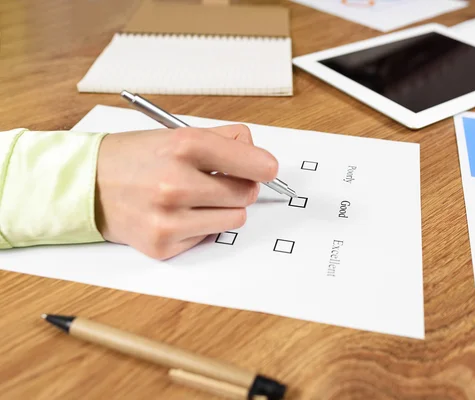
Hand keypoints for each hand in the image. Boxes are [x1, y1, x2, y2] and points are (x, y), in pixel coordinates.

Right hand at [94, 125, 277, 259]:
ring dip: (224, 209)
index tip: (266, 169)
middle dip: (240, 186)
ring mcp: (168, 218)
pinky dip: (200, 226)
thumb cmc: (135, 158)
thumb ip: (224, 140)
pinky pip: (208, 237)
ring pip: (235, 219)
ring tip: (197, 198)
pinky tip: (176, 213)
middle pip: (247, 194)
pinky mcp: (162, 244)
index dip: (264, 166)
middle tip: (219, 181)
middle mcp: (175, 183)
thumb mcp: (176, 134)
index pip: (252, 162)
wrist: (86, 184)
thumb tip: (259, 157)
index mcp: (184, 147)